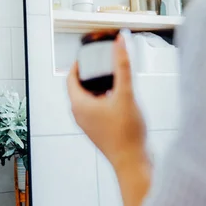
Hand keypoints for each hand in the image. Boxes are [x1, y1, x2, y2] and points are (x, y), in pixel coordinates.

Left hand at [67, 33, 146, 169]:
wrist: (134, 163)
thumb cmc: (127, 133)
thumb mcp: (126, 94)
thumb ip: (122, 66)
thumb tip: (119, 42)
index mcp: (79, 105)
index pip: (70, 78)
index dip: (78, 63)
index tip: (89, 54)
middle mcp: (80, 115)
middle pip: (80, 87)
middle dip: (91, 73)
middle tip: (103, 61)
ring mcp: (89, 124)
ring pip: (89, 99)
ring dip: (99, 86)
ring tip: (114, 76)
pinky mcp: (99, 131)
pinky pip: (97, 109)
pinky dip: (105, 98)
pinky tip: (121, 96)